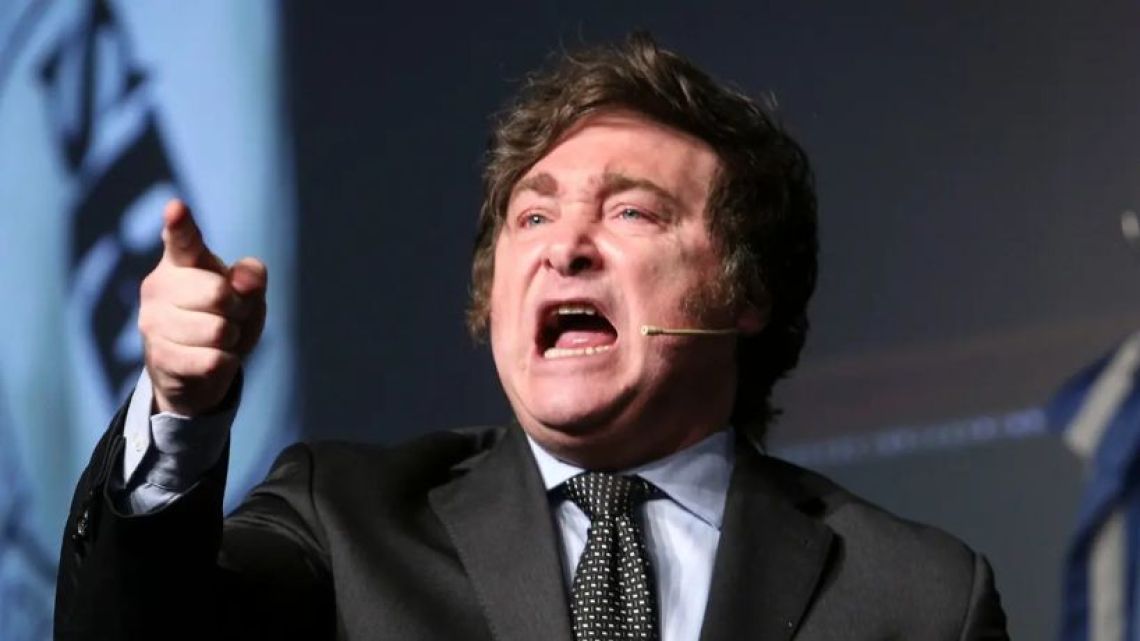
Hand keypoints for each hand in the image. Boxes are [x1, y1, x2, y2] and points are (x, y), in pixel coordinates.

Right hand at [138, 199, 267, 415]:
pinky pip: (213, 360)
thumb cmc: (223, 319)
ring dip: (231, 340)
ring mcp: (153, 322)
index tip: (176, 208)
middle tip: (228, 317)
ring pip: (218, 331)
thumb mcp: (247, 296)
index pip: (182, 239)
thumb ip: (251, 279)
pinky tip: (210, 360)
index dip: (180, 223)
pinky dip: (225, 363)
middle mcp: (159, 286)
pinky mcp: (159, 357)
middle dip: (238, 310)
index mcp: (182, 261)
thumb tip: (244, 280)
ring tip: (217, 340)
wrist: (197, 370)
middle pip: (219, 294)